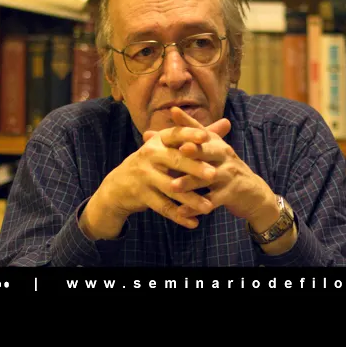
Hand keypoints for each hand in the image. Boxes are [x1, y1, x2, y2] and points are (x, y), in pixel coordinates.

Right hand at [79, 114, 220, 239]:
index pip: (175, 135)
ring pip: (170, 188)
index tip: (206, 137)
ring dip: (190, 199)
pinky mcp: (141, 195)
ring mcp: (143, 176)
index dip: (189, 135)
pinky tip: (194, 223)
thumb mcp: (169, 146)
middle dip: (194, 168)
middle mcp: (149, 155)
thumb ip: (199, 137)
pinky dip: (179, 216)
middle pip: (174, 160)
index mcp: (158, 141)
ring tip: (209, 208)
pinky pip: (163, 207)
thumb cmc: (153, 163)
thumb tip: (228, 123)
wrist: (118, 186)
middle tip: (213, 174)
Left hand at [145, 108, 277, 226]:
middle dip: (193, 150)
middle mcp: (224, 154)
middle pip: (207, 151)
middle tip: (179, 150)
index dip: (187, 121)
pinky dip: (196, 208)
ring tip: (173, 187)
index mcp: (216, 143)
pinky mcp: (232, 194)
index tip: (172, 112)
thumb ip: (181, 143)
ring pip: (207, 177)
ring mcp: (229, 174)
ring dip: (190, 182)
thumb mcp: (208, 153)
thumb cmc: (224, 170)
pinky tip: (182, 213)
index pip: (199, 130)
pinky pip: (212, 201)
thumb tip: (147, 134)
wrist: (253, 194)